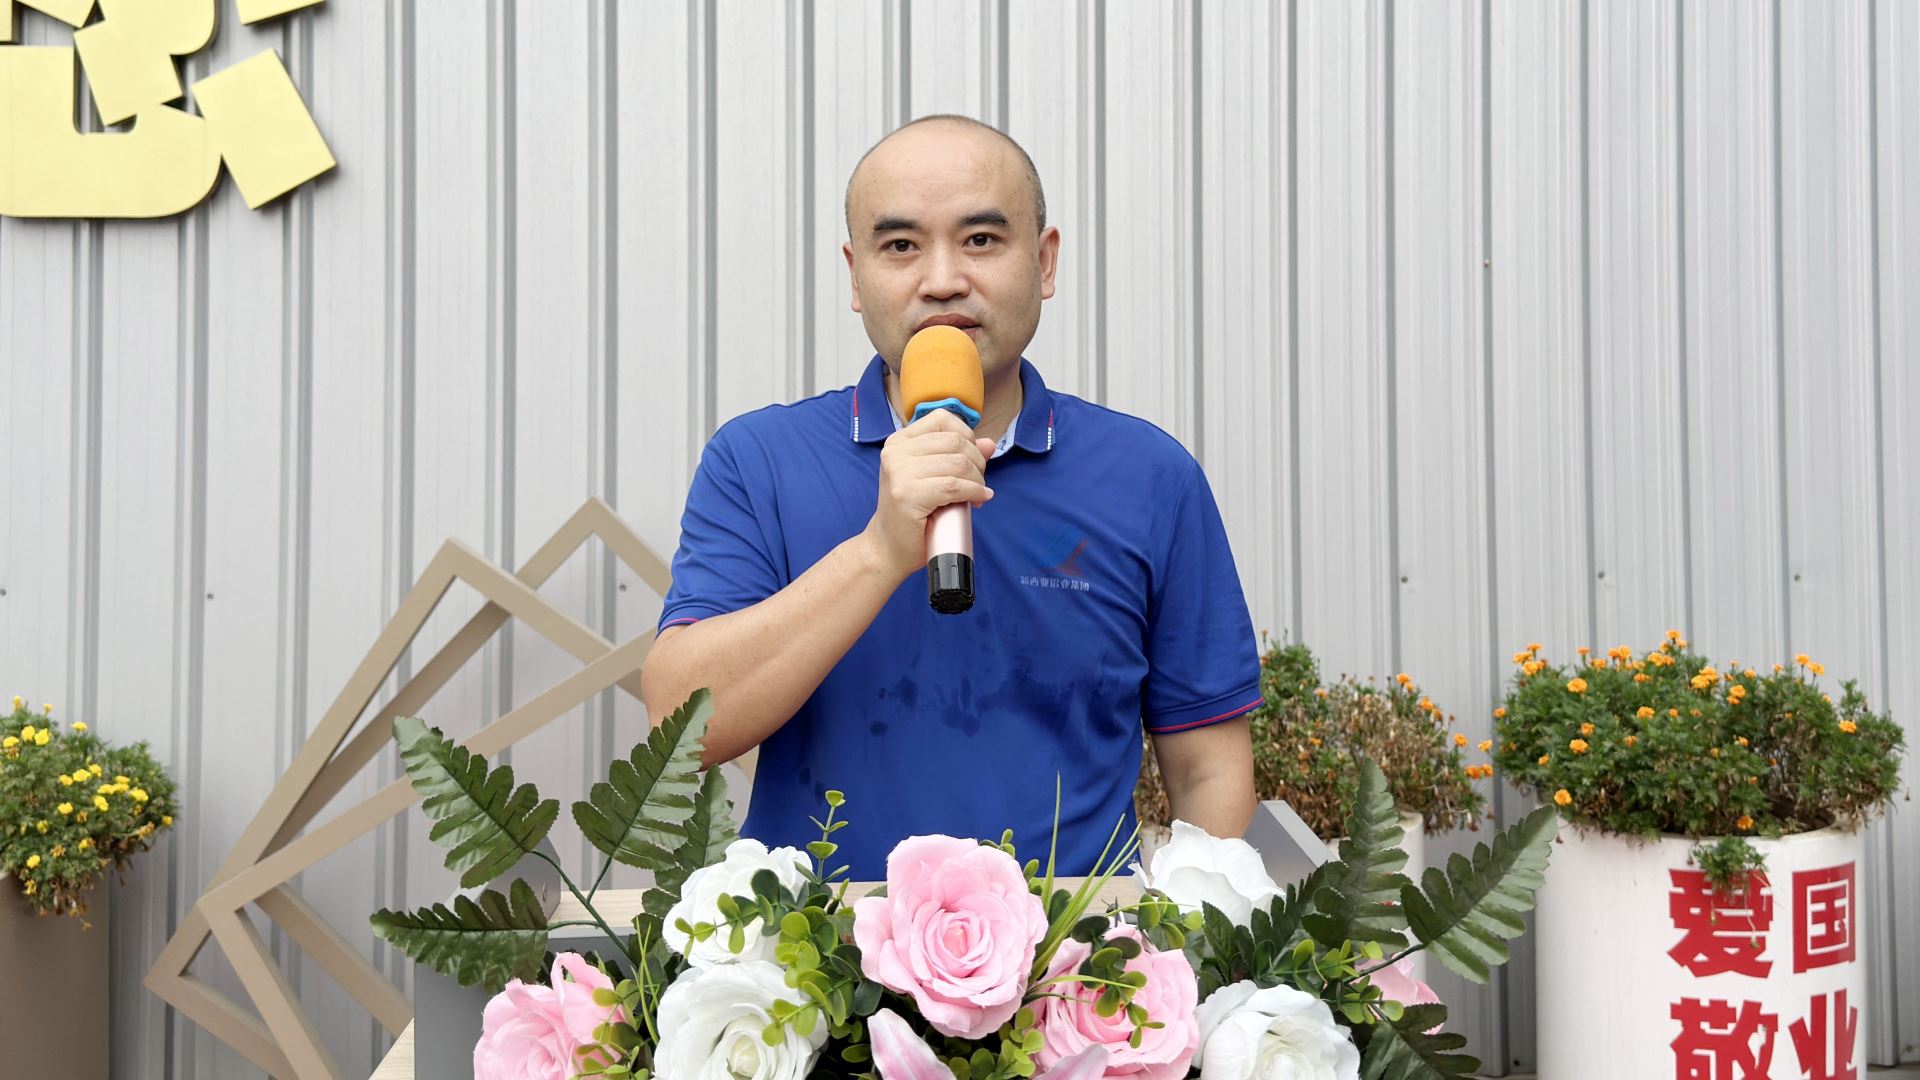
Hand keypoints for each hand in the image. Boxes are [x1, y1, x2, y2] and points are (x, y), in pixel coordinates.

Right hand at [861, 410, 997, 581]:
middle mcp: (895, 452)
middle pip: (955, 441)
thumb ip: (958, 456)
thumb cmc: (912, 514)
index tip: (971, 460)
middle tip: (977, 483)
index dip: (967, 437)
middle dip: (977, 462)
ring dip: (977, 480)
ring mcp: (899, 472)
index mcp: (899, 441)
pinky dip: (974, 492)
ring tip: (977, 494)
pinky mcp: (907, 495)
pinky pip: (954, 486)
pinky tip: (978, 500)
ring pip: (958, 463)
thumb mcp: (933, 477)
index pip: (943, 419)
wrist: (888, 547)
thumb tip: (989, 443)